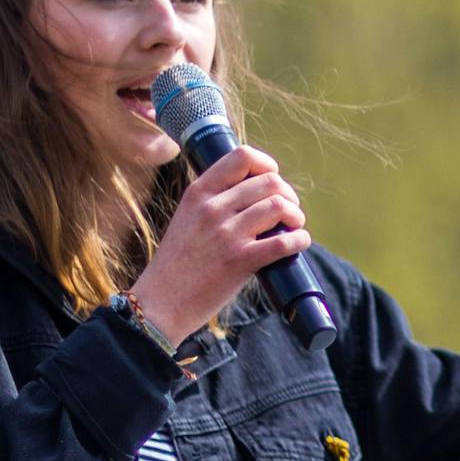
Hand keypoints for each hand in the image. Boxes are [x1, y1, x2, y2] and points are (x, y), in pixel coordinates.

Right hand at [128, 146, 310, 343]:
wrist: (160, 303)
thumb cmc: (177, 264)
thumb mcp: (186, 218)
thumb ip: (212, 202)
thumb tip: (252, 193)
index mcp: (198, 193)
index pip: (242, 157)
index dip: (267, 165)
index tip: (272, 179)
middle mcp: (212, 208)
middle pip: (269, 182)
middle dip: (287, 194)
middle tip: (288, 210)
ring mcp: (226, 234)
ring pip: (278, 206)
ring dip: (295, 216)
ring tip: (294, 226)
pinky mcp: (239, 261)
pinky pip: (282, 242)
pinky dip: (299, 240)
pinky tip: (299, 242)